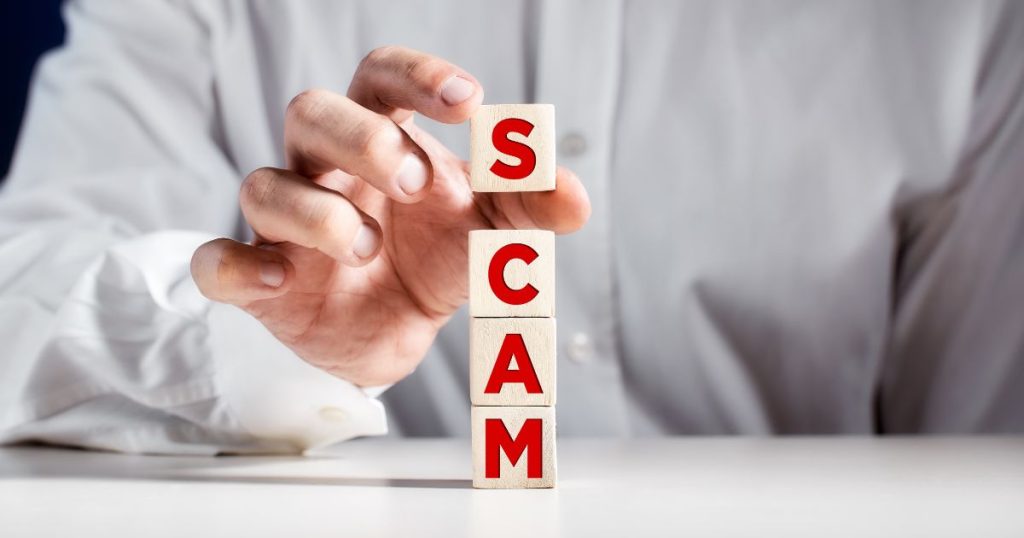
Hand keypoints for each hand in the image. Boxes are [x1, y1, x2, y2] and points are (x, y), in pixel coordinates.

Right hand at [190, 46, 589, 385]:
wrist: (393, 332)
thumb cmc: (434, 256)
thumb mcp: (488, 231)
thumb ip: (527, 207)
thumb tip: (576, 197)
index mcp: (383, 138)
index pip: (380, 78)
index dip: (416, 77)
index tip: (466, 101)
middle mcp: (325, 169)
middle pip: (312, 112)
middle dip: (361, 139)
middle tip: (415, 183)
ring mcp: (285, 225)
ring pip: (264, 184)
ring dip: (317, 212)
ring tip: (366, 248)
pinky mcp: (261, 282)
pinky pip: (220, 262)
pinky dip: (240, 267)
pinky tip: (282, 279)